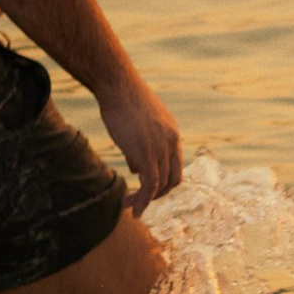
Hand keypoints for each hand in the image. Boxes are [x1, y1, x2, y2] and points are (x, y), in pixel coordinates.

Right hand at [99, 73, 182, 213]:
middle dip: (157, 195)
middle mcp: (171, 142)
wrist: (117, 85)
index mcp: (173, 134)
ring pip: (160, 185)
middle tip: (138, 202)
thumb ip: (142, 146)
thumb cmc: (122, 101)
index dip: (164, 182)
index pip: (176, 167)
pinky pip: (150, 184)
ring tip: (131, 207)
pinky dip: (143, 200)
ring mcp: (160, 147)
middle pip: (172, 180)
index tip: (147, 190)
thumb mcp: (139, 125)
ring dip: (146, 201)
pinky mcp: (146, 152)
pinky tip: (132, 207)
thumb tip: (136, 169)